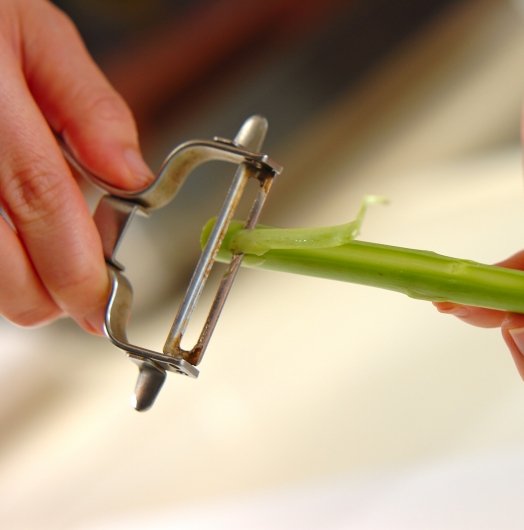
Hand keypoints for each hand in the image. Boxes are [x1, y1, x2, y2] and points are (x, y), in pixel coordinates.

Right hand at [0, 0, 150, 333]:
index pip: (40, 196)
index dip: (76, 264)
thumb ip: (90, 107)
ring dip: (14, 284)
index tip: (103, 304)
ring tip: (42, 251)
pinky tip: (7, 231)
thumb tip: (131, 177)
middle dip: (47, 296)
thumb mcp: (36, 33)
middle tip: (79, 292)